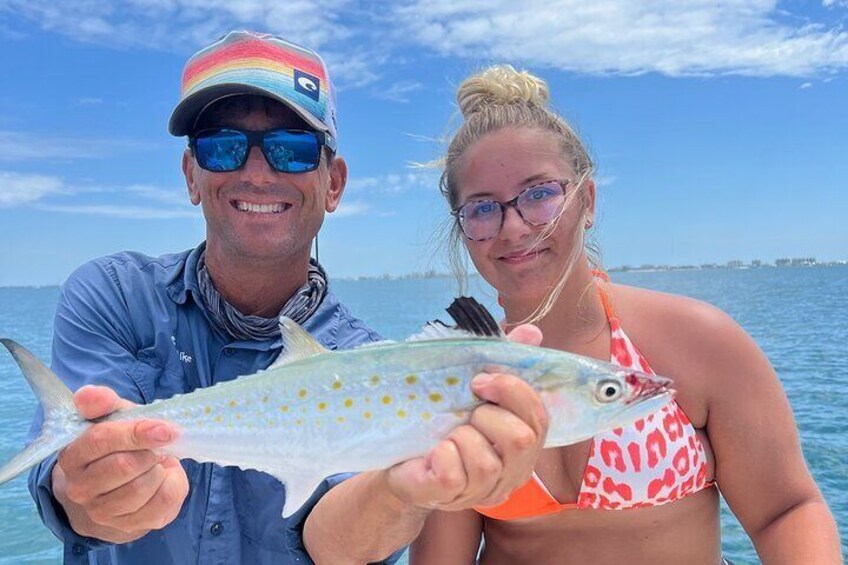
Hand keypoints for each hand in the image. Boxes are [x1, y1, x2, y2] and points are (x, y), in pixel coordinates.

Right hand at [52, 385, 187, 542]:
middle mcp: (80, 488)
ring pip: (141, 487)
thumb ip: (101, 402)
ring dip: (158, 469)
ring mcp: (101, 511)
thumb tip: (89, 395)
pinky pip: (161, 504)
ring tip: (157, 462)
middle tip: (158, 445)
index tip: (165, 428)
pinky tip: (163, 478)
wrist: (119, 485)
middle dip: (150, 451)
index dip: (136, 432)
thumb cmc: (119, 444)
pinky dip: (171, 485)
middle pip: (124, 466)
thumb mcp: (112, 416)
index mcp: (73, 455)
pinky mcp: (128, 526)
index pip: (100, 440)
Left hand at [385, 324, 546, 510]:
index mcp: (523, 444)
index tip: (481, 381)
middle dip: (488, 415)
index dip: (514, 392)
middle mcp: (511, 473)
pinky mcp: (450, 497)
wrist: (400, 457)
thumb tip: (531, 332)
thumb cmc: (443, 421)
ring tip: (449, 436)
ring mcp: (482, 491)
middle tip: (466, 413)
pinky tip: (434, 453)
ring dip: (462, 437)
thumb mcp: (473, 389)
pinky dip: (441, 454)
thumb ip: (504, 361)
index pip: (540, 419)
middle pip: (521, 440)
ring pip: (487, 462)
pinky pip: (453, 474)